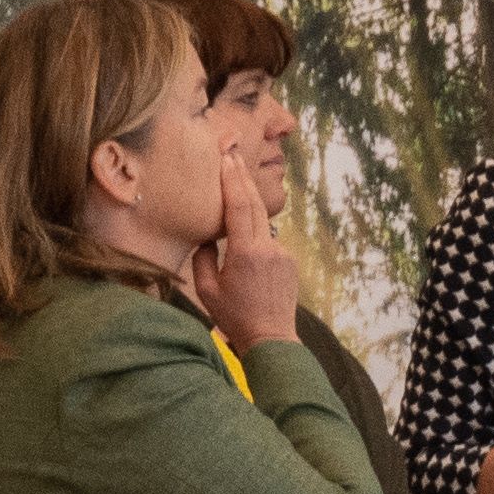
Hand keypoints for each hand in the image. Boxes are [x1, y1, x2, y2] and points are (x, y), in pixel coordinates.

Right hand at [188, 175, 303, 349]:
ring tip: (235, 180)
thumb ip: (203, 257)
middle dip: (242, 177)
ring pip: (261, 222)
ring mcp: (282, 253)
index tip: (225, 159)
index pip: (238, 206)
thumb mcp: (207, 290)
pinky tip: (244, 232)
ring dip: (248, 204)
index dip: (231, 179)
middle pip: (254, 203)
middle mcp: (267, 247)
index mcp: (245, 252)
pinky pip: (268, 239)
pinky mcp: (289, 261)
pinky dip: (255, 232)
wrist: (272, 339)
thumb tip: (207, 235)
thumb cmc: (235, 318)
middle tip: (232, 153)